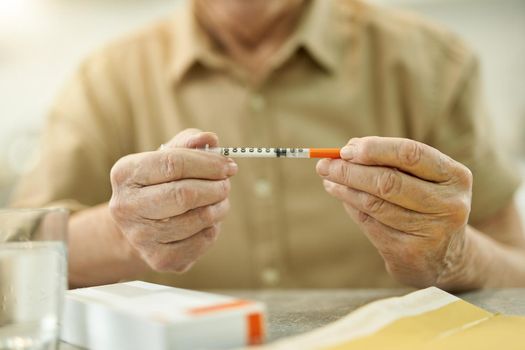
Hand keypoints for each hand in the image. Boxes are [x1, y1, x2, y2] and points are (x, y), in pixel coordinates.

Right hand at [109, 129, 236, 272]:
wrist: (141, 224)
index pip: (173, 163)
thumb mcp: (170, 156)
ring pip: (198, 219)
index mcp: (125, 174)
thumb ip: (190, 143)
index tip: (229, 165)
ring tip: (219, 200)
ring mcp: (140, 236)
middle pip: (184, 195)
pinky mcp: (159, 259)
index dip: (207, 163)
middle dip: (215, 187)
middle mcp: (126, 206)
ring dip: (219, 207)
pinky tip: (207, 220)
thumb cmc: (160, 182)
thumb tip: (209, 139)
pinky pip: (202, 240)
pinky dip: (213, 227)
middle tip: (226, 184)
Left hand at [316, 137, 472, 287]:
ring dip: (345, 189)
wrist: (445, 256)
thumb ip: (390, 161)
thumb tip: (349, 147)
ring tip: (329, 180)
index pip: (410, 153)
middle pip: (388, 181)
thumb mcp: (422, 179)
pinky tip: (343, 198)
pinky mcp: (410, 253)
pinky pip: (370, 224)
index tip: (345, 150)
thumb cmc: (426, 204)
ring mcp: (431, 232)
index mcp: (455, 176)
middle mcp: (449, 204)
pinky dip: (351, 207)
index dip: (374, 149)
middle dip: (350, 171)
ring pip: (375, 204)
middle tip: (325, 165)